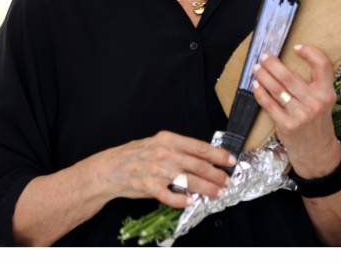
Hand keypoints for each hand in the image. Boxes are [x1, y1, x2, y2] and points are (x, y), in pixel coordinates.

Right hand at [103, 131, 235, 208]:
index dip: (218, 155)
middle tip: (227, 181)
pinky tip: (191, 202)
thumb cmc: (134, 155)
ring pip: (190, 181)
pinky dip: (183, 200)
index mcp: (168, 139)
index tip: (230, 160)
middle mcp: (165, 153)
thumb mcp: (156, 143)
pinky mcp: (149, 186)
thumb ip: (177, 148)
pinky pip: (171, 196)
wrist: (110, 168)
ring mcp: (157, 170)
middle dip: (217, 175)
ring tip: (216, 193)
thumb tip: (202, 156)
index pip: (199, 147)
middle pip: (199, 165)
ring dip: (206, 189)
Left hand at [251, 45, 340, 178]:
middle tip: (265, 56)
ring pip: (276, 88)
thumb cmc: (318, 123)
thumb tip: (288, 64)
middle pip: (289, 76)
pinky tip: (256, 85)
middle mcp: (315, 103)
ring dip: (263, 75)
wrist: (317, 152)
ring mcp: (300, 115)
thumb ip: (314, 85)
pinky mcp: (286, 125)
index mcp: (327, 94)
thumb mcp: (324, 103)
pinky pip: (268, 104)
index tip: (297, 47)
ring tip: (257, 68)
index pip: (323, 66)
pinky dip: (260, 92)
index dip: (311, 53)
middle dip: (272, 63)